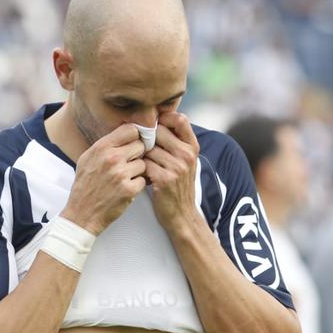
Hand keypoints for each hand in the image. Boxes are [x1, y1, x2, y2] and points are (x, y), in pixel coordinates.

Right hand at [60, 123, 146, 234]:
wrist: (82, 214)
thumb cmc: (85, 186)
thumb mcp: (87, 159)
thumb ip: (105, 145)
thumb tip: (125, 134)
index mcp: (101, 148)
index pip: (130, 129)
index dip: (135, 136)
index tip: (133, 143)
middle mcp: (112, 158)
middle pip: (140, 145)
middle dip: (137, 154)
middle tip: (128, 164)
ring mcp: (121, 174)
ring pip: (143, 163)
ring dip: (137, 171)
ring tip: (124, 178)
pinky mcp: (129, 190)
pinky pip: (143, 180)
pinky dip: (136, 185)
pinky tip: (125, 188)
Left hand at [143, 112, 200, 232]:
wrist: (182, 214)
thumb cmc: (178, 185)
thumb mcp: (185, 161)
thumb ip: (176, 141)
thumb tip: (157, 117)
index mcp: (192, 147)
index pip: (180, 119)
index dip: (164, 118)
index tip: (153, 126)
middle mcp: (187, 155)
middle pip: (158, 131)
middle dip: (146, 138)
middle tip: (141, 147)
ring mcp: (177, 167)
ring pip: (148, 147)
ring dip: (141, 154)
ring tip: (141, 162)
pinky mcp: (165, 179)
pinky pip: (144, 163)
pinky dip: (139, 167)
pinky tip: (141, 173)